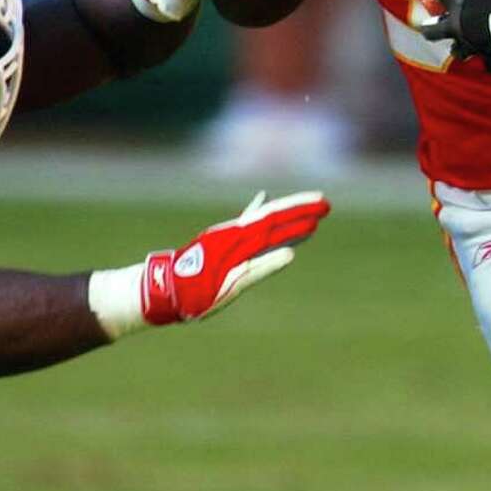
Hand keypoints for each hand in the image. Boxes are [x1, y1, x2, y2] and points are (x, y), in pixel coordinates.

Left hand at [142, 191, 330, 324]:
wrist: (164, 289)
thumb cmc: (196, 292)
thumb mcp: (232, 285)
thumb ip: (261, 268)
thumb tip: (291, 253)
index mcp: (239, 239)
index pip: (276, 221)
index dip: (300, 214)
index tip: (321, 208)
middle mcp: (236, 232)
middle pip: (274, 216)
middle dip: (300, 210)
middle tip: (326, 204)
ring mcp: (229, 234)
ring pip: (264, 218)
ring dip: (286, 213)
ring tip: (307, 211)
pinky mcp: (223, 239)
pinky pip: (247, 221)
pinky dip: (257, 209)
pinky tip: (262, 197)